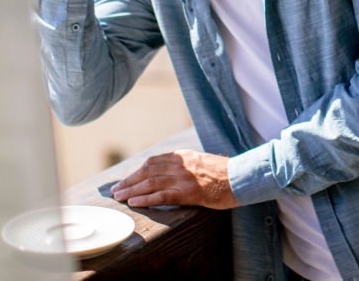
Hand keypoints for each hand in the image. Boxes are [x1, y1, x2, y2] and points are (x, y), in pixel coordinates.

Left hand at [110, 149, 238, 209]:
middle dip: (129, 181)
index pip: (153, 162)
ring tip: (120, 197)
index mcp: (183, 156)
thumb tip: (171, 171)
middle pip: (147, 171)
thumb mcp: (202, 161)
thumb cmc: (225, 173)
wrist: (242, 177)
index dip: (137, 171)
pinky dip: (146, 198)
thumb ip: (186, 164)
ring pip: (150, 182)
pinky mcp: (189, 192)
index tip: (126, 179)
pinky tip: (135, 202)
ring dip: (132, 190)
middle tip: (116, 190)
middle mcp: (181, 164)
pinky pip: (162, 195)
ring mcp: (184, 177)